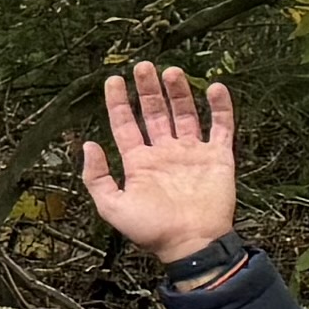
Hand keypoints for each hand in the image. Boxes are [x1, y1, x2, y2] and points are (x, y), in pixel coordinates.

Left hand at [79, 61, 238, 266]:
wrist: (191, 243)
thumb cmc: (151, 230)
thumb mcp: (112, 206)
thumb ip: (97, 177)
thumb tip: (86, 145)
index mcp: (139, 163)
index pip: (126, 125)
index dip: (118, 102)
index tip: (112, 80)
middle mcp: (164, 153)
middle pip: (155, 113)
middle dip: (147, 89)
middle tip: (143, 65)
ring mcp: (191, 153)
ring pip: (184, 114)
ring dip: (178, 93)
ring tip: (171, 71)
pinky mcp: (218, 158)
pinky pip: (221, 127)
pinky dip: (220, 107)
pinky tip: (214, 88)